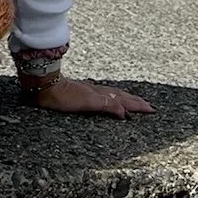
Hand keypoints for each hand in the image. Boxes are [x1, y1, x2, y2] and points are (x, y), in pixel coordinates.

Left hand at [30, 77, 152, 117]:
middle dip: (136, 102)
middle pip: (122, 96)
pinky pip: (104, 94)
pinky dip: (113, 97)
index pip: (125, 101)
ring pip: (114, 94)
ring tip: (135, 101)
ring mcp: (90, 90)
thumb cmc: (63, 96)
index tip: (152, 110)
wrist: (45, 85)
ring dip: (126, 98)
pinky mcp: (82, 91)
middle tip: (150, 107)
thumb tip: (125, 112)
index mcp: (101, 94)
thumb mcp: (87, 102)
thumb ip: (107, 105)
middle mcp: (98, 91)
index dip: (138, 106)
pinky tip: (109, 97)